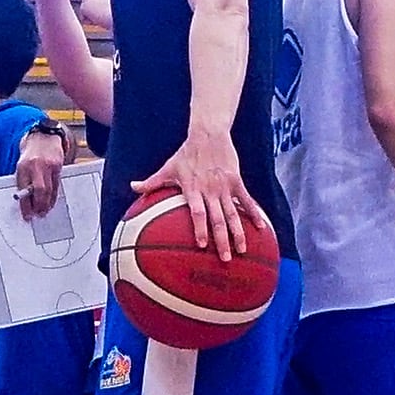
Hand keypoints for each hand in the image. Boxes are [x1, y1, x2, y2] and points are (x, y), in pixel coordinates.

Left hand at [15, 124, 70, 217]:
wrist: (43, 136)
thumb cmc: (31, 153)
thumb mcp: (22, 166)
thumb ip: (23, 182)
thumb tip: (25, 201)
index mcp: (23, 167)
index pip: (24, 190)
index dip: (26, 205)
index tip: (27, 215)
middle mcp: (35, 166)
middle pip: (39, 191)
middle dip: (39, 206)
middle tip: (38, 214)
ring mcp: (48, 166)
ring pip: (49, 190)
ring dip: (47, 204)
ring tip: (44, 211)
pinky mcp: (58, 166)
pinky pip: (56, 185)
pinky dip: (53, 196)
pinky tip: (50, 202)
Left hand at [144, 124, 252, 260]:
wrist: (208, 134)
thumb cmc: (185, 153)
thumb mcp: (167, 168)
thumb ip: (151, 182)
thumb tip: (132, 186)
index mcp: (192, 189)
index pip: (197, 213)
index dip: (200, 229)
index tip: (201, 245)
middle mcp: (210, 191)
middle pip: (217, 219)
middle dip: (221, 241)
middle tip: (225, 259)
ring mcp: (225, 187)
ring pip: (233, 214)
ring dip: (238, 233)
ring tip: (242, 250)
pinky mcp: (236, 182)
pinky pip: (247, 201)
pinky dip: (254, 214)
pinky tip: (262, 228)